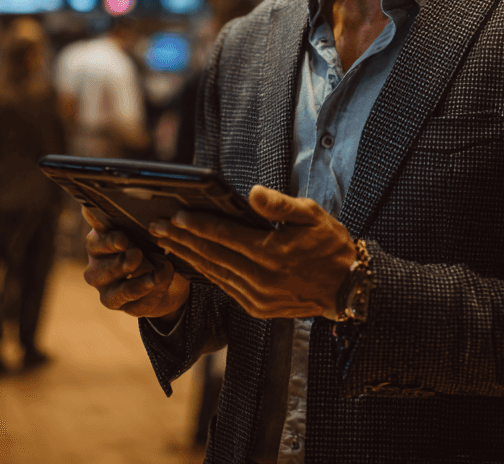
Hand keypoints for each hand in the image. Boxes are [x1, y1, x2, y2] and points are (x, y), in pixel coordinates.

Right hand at [82, 207, 190, 320]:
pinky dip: (152, 293)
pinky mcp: (124, 308)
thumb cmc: (145, 242)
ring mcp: (108, 292)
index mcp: (96, 244)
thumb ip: (117, 216)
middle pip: (100, 271)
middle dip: (121, 263)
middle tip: (138, 254)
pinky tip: (164, 281)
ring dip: (139, 282)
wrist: (162, 274)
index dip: (108, 241)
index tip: (123, 238)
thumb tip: (90, 206)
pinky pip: (136, 305)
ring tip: (159, 271)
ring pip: (117, 293)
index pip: (95, 243)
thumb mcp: (137, 227)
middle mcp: (96, 270)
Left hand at [150, 185, 356, 319]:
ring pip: (214, 273)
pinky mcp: (257, 309)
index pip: (225, 236)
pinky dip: (205, 273)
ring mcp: (257, 297)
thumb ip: (280, 205)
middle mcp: (261, 279)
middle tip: (156, 226)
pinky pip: (224, 287)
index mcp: (273, 254)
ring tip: (166, 241)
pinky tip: (191, 261)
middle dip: (182, 239)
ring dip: (188, 256)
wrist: (347, 288)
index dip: (198, 225)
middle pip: (212, 255)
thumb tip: (253, 193)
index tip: (175, 215)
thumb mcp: (312, 215)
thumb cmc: (329, 246)